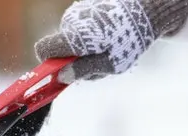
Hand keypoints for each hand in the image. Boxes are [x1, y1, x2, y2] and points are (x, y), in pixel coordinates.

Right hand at [34, 0, 187, 82]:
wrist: (144, 12)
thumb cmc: (127, 42)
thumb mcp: (109, 64)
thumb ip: (83, 71)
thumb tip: (62, 77)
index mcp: (73, 37)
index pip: (43, 49)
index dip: (47, 64)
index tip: (59, 71)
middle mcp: (70, 22)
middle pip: (60, 47)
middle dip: (73, 59)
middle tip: (98, 63)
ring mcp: (77, 12)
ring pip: (71, 38)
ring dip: (84, 48)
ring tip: (108, 49)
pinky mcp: (85, 7)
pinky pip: (80, 28)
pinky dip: (90, 36)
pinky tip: (108, 37)